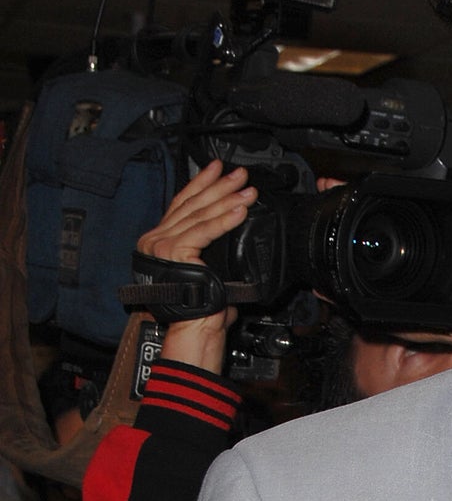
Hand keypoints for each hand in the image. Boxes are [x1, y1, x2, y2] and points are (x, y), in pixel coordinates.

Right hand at [138, 160, 256, 369]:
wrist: (192, 330)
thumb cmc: (201, 310)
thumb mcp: (206, 272)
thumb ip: (210, 252)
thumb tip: (232, 237)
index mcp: (160, 242)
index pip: (182, 205)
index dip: (201, 184)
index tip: (216, 170)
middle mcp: (155, 240)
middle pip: (191, 205)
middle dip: (218, 187)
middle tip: (239, 174)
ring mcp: (161, 245)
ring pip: (199, 215)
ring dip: (226, 200)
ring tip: (247, 190)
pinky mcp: (173, 252)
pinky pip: (204, 231)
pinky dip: (224, 220)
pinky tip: (240, 210)